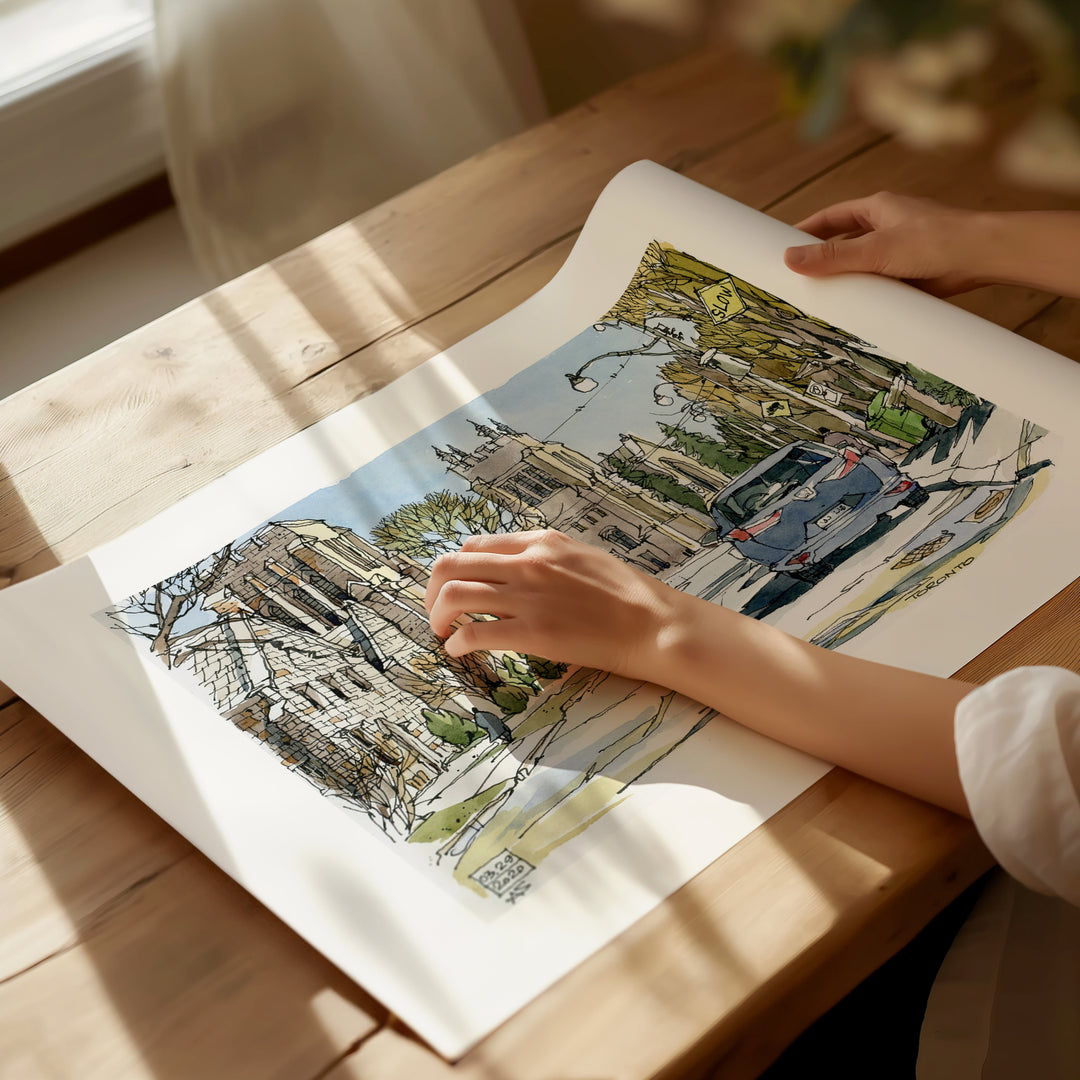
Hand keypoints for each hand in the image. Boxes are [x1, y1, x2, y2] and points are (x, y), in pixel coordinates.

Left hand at [424, 529, 683, 679]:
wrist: (653, 623)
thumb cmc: (628, 594)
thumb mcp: (584, 556)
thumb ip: (548, 556)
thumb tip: (520, 563)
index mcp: (540, 542)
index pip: (476, 545)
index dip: (457, 568)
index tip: (455, 586)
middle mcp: (527, 563)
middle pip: (452, 566)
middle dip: (433, 590)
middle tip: (436, 611)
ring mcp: (527, 597)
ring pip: (454, 595)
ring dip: (438, 615)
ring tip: (442, 632)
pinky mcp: (531, 632)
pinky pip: (474, 633)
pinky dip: (457, 643)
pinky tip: (459, 651)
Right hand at [783, 191, 987, 296]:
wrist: (983, 257)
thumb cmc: (933, 241)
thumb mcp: (875, 249)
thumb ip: (833, 257)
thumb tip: (789, 259)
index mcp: (877, 209)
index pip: (831, 217)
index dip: (806, 230)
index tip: (783, 246)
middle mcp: (887, 226)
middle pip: (844, 242)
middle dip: (823, 259)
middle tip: (796, 279)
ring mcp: (899, 251)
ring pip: (862, 266)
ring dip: (845, 280)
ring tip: (818, 300)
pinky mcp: (911, 273)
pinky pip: (879, 284)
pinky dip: (866, 295)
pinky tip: (853, 311)